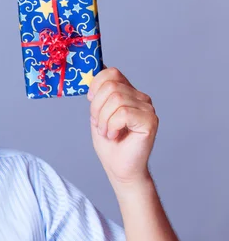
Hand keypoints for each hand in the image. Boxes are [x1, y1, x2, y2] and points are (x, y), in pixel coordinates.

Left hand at [87, 66, 158, 185]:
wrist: (119, 168)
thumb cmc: (109, 144)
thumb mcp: (97, 114)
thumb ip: (97, 95)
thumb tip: (92, 72)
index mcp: (128, 92)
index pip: (111, 73)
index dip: (96, 85)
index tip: (91, 102)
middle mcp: (140, 98)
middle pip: (111, 87)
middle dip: (97, 108)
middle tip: (100, 125)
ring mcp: (147, 108)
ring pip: (116, 100)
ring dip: (104, 120)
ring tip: (108, 133)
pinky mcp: (150, 121)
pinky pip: (123, 113)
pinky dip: (112, 126)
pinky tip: (115, 135)